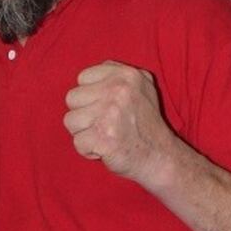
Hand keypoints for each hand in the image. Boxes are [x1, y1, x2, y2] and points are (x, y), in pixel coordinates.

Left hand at [63, 60, 178, 186]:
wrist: (160, 156)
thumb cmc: (146, 123)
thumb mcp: (142, 87)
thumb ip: (117, 74)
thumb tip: (87, 75)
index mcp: (126, 75)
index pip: (82, 78)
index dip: (90, 96)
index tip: (106, 108)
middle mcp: (118, 91)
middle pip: (72, 98)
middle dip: (84, 115)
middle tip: (105, 124)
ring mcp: (111, 114)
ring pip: (70, 121)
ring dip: (84, 133)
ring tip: (104, 135)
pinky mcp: (104, 137)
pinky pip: (77, 142)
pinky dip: (88, 150)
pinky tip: (105, 149)